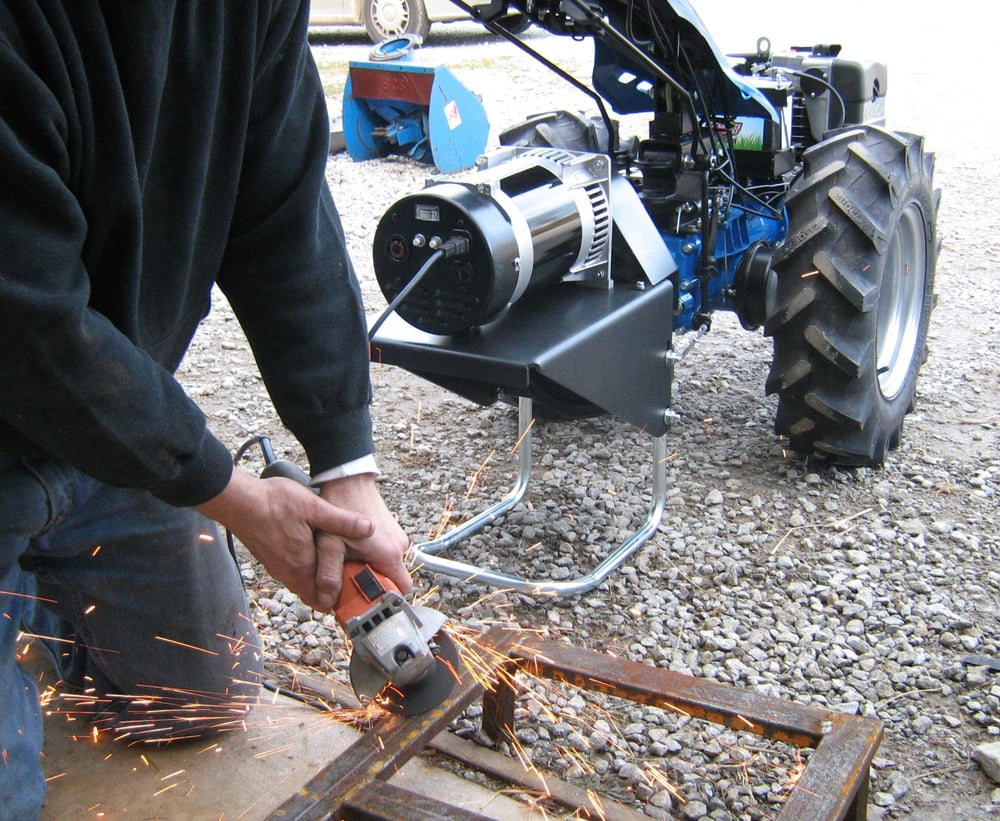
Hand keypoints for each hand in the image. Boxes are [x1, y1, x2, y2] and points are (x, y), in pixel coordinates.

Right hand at [194, 468, 379, 610]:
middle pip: (313, 596)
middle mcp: (288, 573)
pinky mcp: (269, 558)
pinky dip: (303, 570)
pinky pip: (291, 573)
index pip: (323, 601)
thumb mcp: (315, 508)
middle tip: (348, 577)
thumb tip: (369, 529)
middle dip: (329, 592)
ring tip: (334, 564)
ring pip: (301, 584)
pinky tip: (311, 551)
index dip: (340, 599)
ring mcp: (276, 567)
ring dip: (316, 580)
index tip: (356, 589)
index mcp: (302, 567)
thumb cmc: (274, 504)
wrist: (238, 501)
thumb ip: (343, 521)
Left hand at [316, 473, 411, 598]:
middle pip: (391, 580)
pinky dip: (371, 555)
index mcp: (389, 554)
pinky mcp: (392, 532)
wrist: (350, 480)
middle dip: (371, 583)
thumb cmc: (341, 506)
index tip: (364, 600)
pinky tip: (353, 546)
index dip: (383, 599)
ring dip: (369, 568)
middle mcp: (399, 546)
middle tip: (348, 575)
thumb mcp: (329, 544)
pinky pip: (385, 553)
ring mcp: (397, 538)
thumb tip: (326, 600)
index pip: (400, 590)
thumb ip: (328, 574)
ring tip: (348, 557)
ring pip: (386, 566)